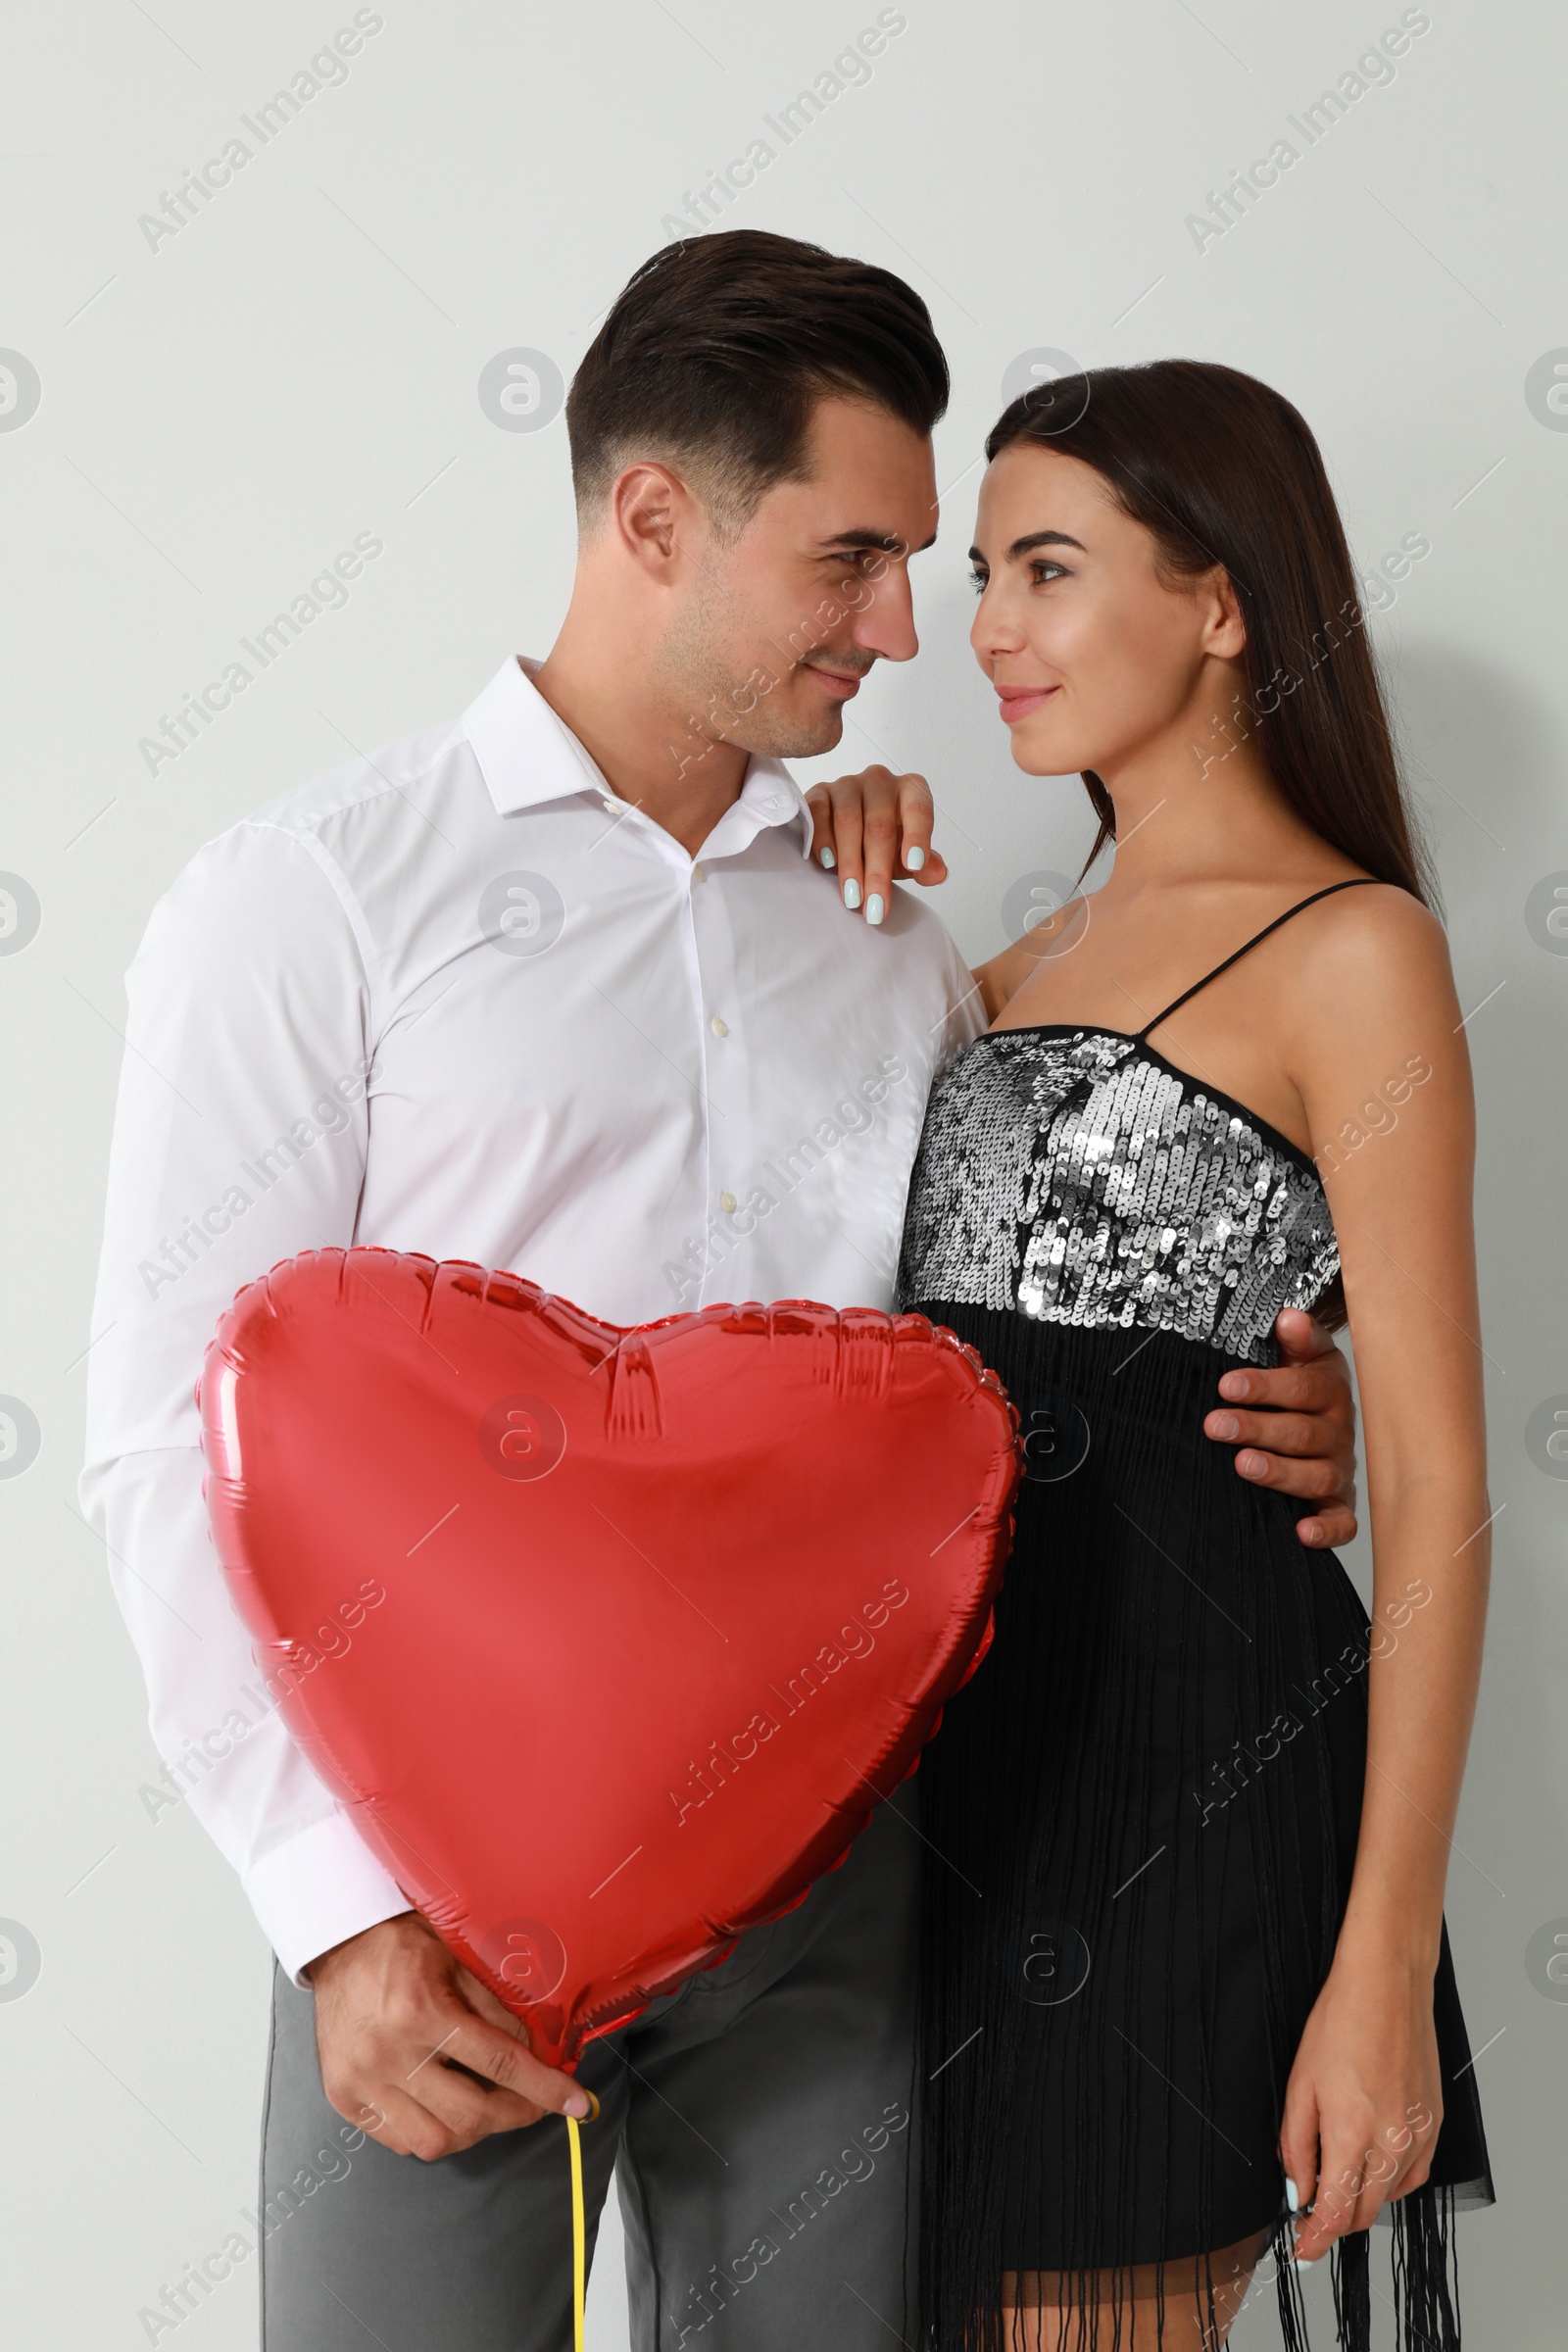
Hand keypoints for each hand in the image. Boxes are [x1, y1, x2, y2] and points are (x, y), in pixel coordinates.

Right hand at [306, 1911, 591, 2160]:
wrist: (339, 1943)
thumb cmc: (402, 1943)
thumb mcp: (460, 1957)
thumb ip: (499, 2008)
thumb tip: (540, 2051)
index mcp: (421, 2011)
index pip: (500, 2064)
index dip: (545, 2088)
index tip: (576, 2104)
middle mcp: (388, 2053)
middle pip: (470, 2115)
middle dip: (515, 2114)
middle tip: (534, 2102)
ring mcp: (361, 2081)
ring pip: (434, 2141)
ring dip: (474, 2130)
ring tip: (490, 2105)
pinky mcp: (343, 2097)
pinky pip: (399, 2141)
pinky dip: (432, 2132)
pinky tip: (447, 2107)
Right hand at [803, 765, 948, 923]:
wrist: (848, 834)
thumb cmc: (885, 845)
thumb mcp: (907, 858)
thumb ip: (925, 865)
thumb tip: (937, 873)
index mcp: (911, 790)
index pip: (919, 810)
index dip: (917, 837)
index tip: (914, 866)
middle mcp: (881, 781)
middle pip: (880, 825)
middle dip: (877, 871)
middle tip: (875, 906)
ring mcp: (848, 784)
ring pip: (848, 820)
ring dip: (850, 864)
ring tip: (852, 898)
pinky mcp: (820, 791)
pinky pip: (819, 812)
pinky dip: (822, 839)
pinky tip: (827, 863)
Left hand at [1204, 1308, 1358, 1547]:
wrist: (1321, 1414)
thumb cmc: (1297, 1382)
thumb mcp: (1299, 1352)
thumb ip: (1295, 1336)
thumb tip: (1287, 1318)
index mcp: (1328, 1389)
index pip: (1302, 1387)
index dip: (1265, 1387)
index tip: (1226, 1385)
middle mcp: (1337, 1431)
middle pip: (1302, 1433)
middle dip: (1257, 1428)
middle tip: (1216, 1426)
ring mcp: (1338, 1468)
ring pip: (1316, 1475)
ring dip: (1280, 1472)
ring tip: (1243, 1466)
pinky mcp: (1337, 1503)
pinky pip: (1341, 1521)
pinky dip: (1327, 1530)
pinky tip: (1301, 1532)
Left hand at [1280, 1944, 1442, 2263]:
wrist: (1387, 1985)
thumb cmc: (1340, 2022)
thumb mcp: (1300, 2084)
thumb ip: (1297, 2144)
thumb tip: (1296, 2188)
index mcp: (1353, 2133)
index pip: (1336, 2212)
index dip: (1315, 2239)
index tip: (1301, 2249)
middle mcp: (1393, 2141)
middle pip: (1365, 2212)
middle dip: (1335, 2223)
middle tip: (1310, 2216)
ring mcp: (1419, 2134)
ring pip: (1391, 2196)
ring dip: (1363, 2201)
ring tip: (1336, 2180)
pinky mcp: (1435, 2123)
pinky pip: (1414, 2173)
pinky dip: (1390, 2181)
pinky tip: (1372, 2163)